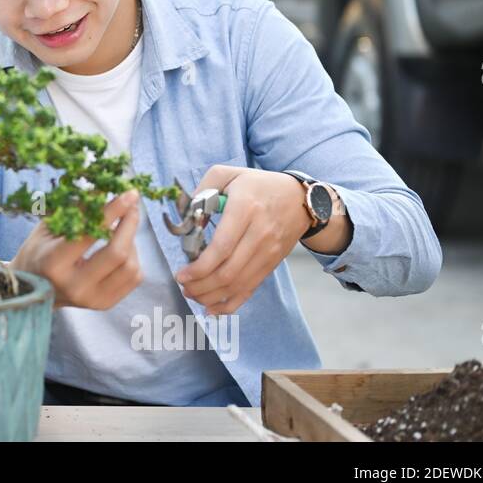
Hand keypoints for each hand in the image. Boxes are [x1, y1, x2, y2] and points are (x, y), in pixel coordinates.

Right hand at [12, 189, 142, 309]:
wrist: (33, 289)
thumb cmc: (38, 252)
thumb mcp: (48, 227)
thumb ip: (76, 210)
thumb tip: (105, 190)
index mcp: (54, 263)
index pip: (90, 234)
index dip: (112, 211)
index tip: (128, 193)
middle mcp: (74, 285)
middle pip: (117, 253)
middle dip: (130, 224)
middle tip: (132, 205)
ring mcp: (92, 299)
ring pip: (130, 266)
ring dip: (131, 241)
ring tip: (122, 228)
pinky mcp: (105, 304)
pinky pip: (134, 277)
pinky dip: (133, 256)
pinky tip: (122, 246)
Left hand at [174, 166, 312, 314]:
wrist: (300, 198)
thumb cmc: (258, 185)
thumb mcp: (228, 174)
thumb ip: (202, 189)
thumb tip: (186, 217)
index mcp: (245, 208)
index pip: (222, 247)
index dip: (200, 267)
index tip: (181, 274)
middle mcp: (259, 233)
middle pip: (228, 271)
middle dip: (201, 286)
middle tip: (183, 286)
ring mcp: (268, 252)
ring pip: (238, 284)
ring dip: (212, 296)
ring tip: (192, 294)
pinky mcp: (271, 264)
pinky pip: (251, 289)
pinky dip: (231, 303)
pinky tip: (212, 309)